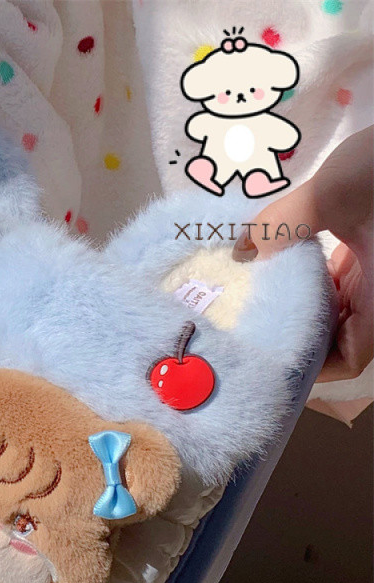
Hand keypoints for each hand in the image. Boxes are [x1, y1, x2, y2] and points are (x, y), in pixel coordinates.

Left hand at [232, 126, 372, 381]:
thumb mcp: (332, 195)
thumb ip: (281, 227)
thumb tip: (239, 253)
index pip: (350, 359)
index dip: (311, 371)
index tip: (262, 361)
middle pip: (337, 340)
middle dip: (291, 340)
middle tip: (239, 337)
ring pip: (333, 314)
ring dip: (294, 312)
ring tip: (244, 309)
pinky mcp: (368, 254)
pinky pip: (334, 286)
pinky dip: (303, 285)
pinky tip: (268, 273)